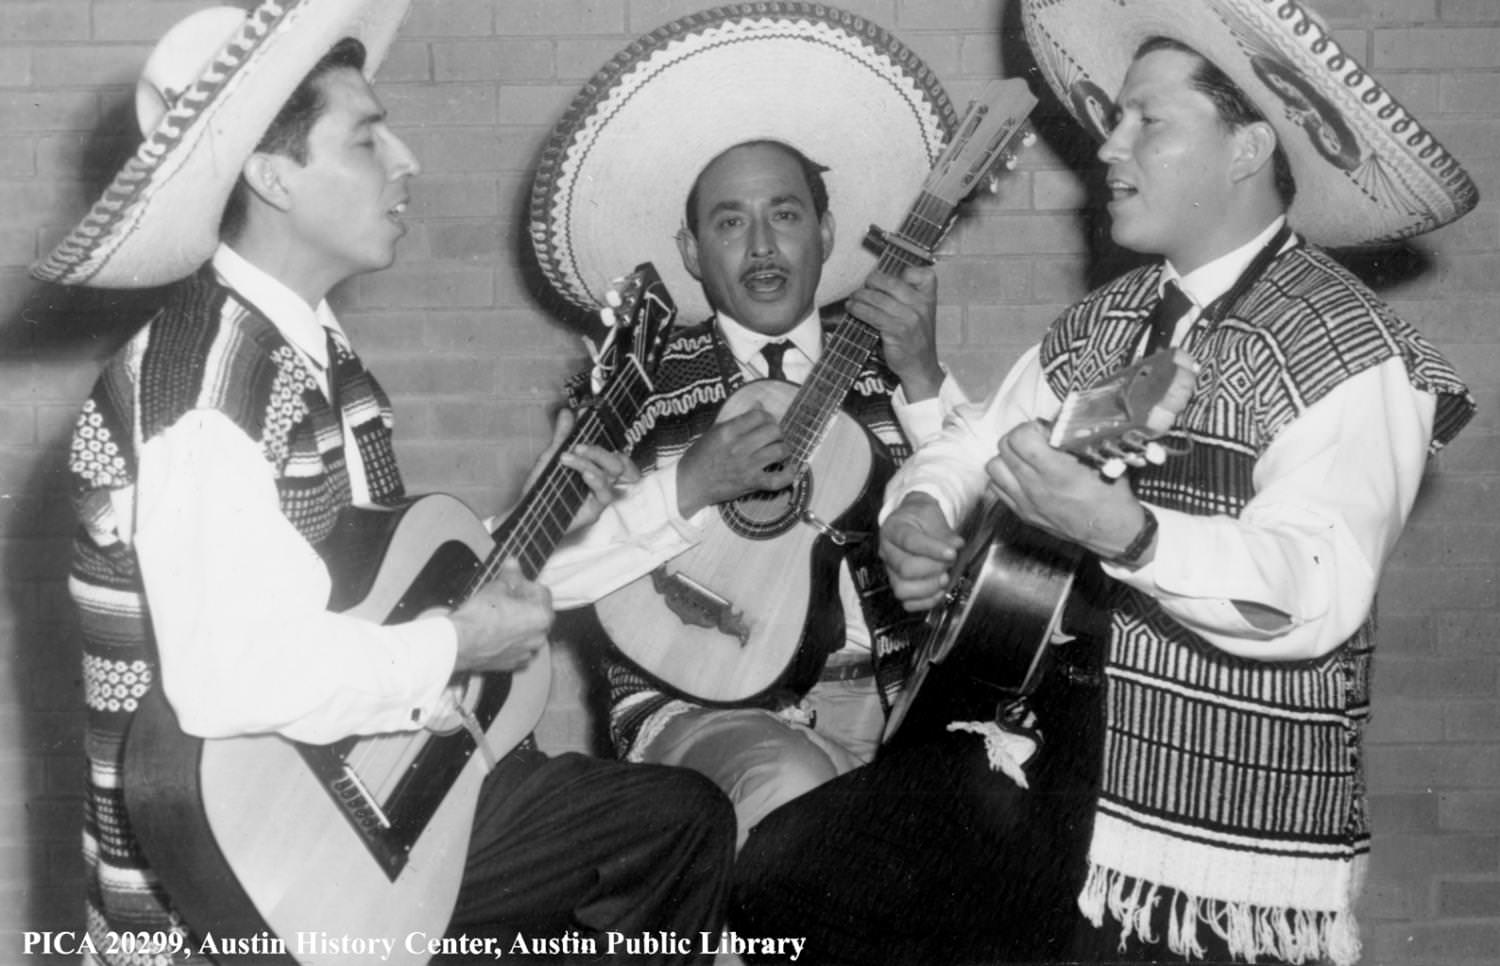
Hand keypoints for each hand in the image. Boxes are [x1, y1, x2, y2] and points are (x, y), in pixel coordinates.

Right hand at [449, 559, 552, 672]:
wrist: (460, 643)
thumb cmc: (479, 616)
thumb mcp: (496, 587)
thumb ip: (510, 574)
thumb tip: (513, 562)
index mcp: (542, 616)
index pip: (541, 592)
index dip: (525, 584)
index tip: (511, 582)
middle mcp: (540, 636)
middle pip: (537, 612)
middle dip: (523, 603)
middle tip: (504, 596)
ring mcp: (527, 652)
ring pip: (528, 630)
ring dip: (518, 621)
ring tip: (498, 614)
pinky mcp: (514, 663)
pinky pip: (518, 646)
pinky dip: (510, 639)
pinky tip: (494, 631)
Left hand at [534, 408, 640, 531]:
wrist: (528, 513)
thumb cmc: (540, 488)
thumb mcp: (550, 458)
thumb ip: (562, 437)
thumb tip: (567, 412)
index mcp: (593, 465)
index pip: (609, 447)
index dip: (603, 431)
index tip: (587, 414)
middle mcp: (600, 479)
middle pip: (617, 461)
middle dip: (598, 450)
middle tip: (578, 445)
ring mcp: (599, 494)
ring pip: (612, 473)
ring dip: (591, 461)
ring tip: (567, 458)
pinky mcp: (596, 510)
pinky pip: (606, 493)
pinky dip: (596, 480)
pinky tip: (585, 473)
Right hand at [675, 406, 798, 516]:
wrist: (690, 484)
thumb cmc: (700, 457)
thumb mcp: (714, 432)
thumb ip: (737, 420)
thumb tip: (759, 406)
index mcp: (728, 431)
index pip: (759, 415)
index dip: (767, 417)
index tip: (767, 422)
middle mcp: (739, 446)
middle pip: (774, 431)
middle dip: (778, 432)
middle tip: (775, 437)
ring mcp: (747, 466)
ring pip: (780, 450)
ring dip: (784, 449)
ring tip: (781, 451)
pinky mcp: (751, 483)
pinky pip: (778, 479)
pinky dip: (789, 474)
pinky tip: (791, 469)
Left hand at [846, 265, 942, 400]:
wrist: (920, 366)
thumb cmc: (915, 339)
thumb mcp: (920, 314)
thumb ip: (907, 298)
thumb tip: (877, 282)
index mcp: (929, 298)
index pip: (922, 273)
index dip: (904, 272)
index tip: (889, 279)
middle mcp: (921, 305)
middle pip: (891, 282)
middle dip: (872, 282)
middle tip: (863, 287)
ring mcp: (910, 318)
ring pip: (878, 298)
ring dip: (860, 296)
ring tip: (853, 298)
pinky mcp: (896, 330)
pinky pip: (872, 314)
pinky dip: (858, 309)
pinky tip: (852, 309)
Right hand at [879, 493, 963, 610]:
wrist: (913, 522)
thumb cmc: (921, 518)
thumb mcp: (932, 514)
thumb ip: (943, 531)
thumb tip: (956, 544)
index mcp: (893, 529)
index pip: (909, 541)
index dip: (932, 549)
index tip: (952, 552)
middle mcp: (887, 552)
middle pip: (905, 568)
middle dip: (934, 568)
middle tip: (949, 562)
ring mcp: (891, 571)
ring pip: (902, 589)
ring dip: (929, 587)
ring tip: (944, 578)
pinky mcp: (899, 586)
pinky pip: (908, 603)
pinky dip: (926, 601)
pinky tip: (939, 591)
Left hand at [986, 421, 1148, 561]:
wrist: (1113, 532)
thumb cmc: (1111, 497)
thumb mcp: (1101, 460)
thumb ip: (1077, 440)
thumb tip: (1059, 422)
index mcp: (1057, 471)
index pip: (1020, 437)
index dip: (1030, 428)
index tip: (1043, 431)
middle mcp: (1036, 487)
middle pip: (1004, 447)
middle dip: (1018, 437)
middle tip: (1034, 440)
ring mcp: (1026, 502)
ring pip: (994, 467)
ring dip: (1006, 458)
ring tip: (1025, 458)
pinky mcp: (1023, 514)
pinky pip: (997, 489)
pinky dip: (1004, 478)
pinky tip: (1021, 476)